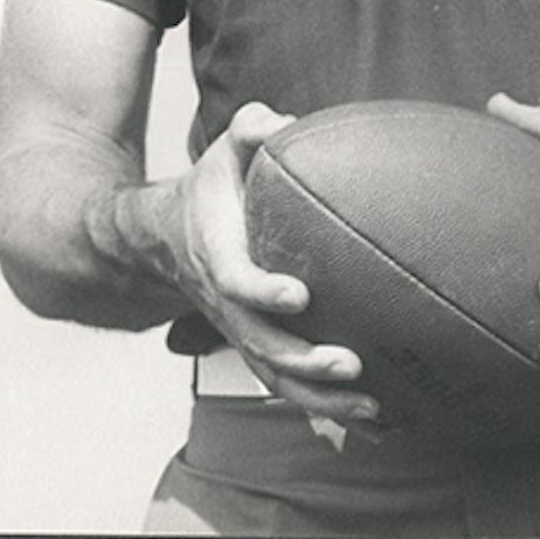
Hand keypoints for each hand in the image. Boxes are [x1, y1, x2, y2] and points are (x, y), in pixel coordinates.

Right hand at [153, 102, 379, 428]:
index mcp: (219, 256)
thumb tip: (281, 121)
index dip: (264, 292)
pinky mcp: (255, 344)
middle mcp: (227, 304)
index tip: (300, 295)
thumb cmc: (209, 187)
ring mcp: (240, 331)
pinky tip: (375, 417)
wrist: (164, 237)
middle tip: (351, 364)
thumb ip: (249, 128)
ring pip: (275, 377)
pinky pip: (287, 383)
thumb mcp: (222, 149)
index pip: (238, 282)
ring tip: (373, 408)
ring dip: (320, 398)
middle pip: (261, 345)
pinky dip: (325, 405)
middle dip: (304, 361)